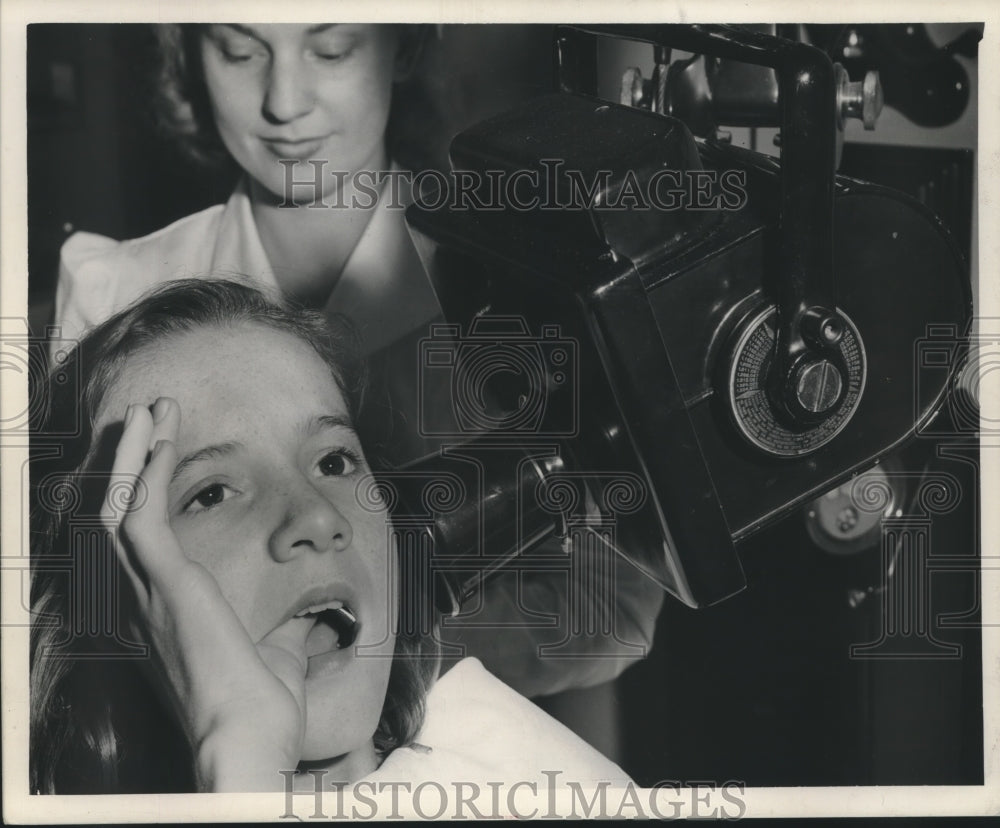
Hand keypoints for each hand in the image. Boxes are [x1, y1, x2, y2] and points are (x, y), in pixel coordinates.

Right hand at [102, 397, 307, 790]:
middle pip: (117, 517)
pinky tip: (162, 438)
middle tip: (146, 420)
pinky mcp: (169, 585)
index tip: (162, 457)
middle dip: (130, 464)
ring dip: (134, 455)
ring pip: (119, 506)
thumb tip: (311, 617)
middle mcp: (145, 601)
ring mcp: (151, 593)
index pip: (138, 545)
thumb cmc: (264, 712)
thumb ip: (286, 631)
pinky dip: (149, 472)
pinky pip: (143, 515)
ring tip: (151, 411)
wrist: (253, 743)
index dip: (142, 497)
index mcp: (166, 616)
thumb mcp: (277, 657)